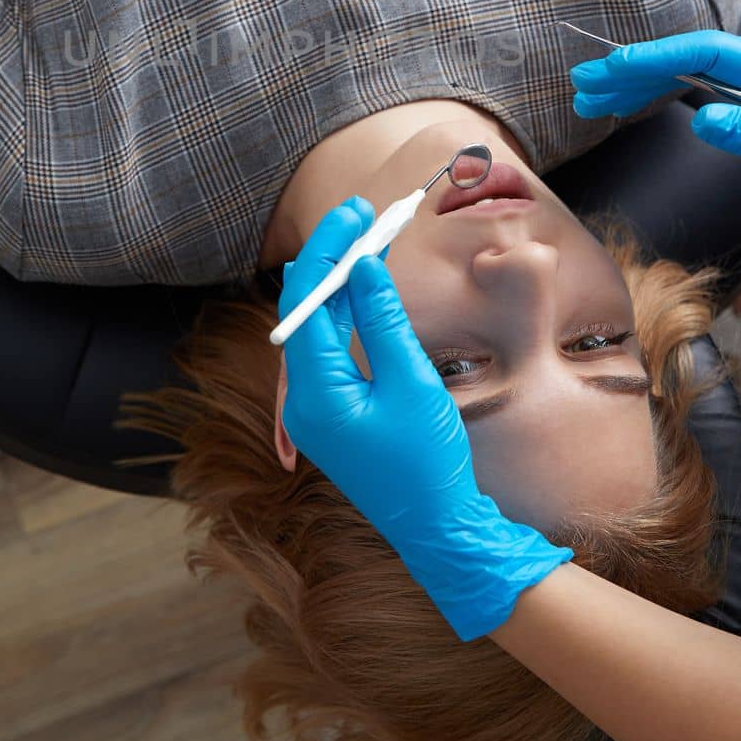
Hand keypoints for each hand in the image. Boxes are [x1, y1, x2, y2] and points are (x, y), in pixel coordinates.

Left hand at [278, 199, 572, 638]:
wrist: (437, 529)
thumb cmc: (428, 462)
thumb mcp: (411, 383)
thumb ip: (382, 319)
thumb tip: (360, 264)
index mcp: (314, 393)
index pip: (306, 301)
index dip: (328, 249)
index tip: (355, 211)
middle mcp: (302, 398)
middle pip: (305, 309)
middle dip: (330, 257)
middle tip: (360, 213)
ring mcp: (314, 406)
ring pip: (315, 325)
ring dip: (339, 281)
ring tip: (364, 236)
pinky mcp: (332, 410)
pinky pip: (328, 348)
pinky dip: (345, 313)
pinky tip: (362, 285)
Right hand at [570, 29, 740, 185]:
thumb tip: (704, 118)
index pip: (707, 53)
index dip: (655, 58)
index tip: (613, 67)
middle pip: (689, 55)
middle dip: (632, 68)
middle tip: (584, 85)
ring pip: (689, 65)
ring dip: (639, 79)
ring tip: (594, 96)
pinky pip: (703, 76)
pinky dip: (665, 86)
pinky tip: (634, 96)